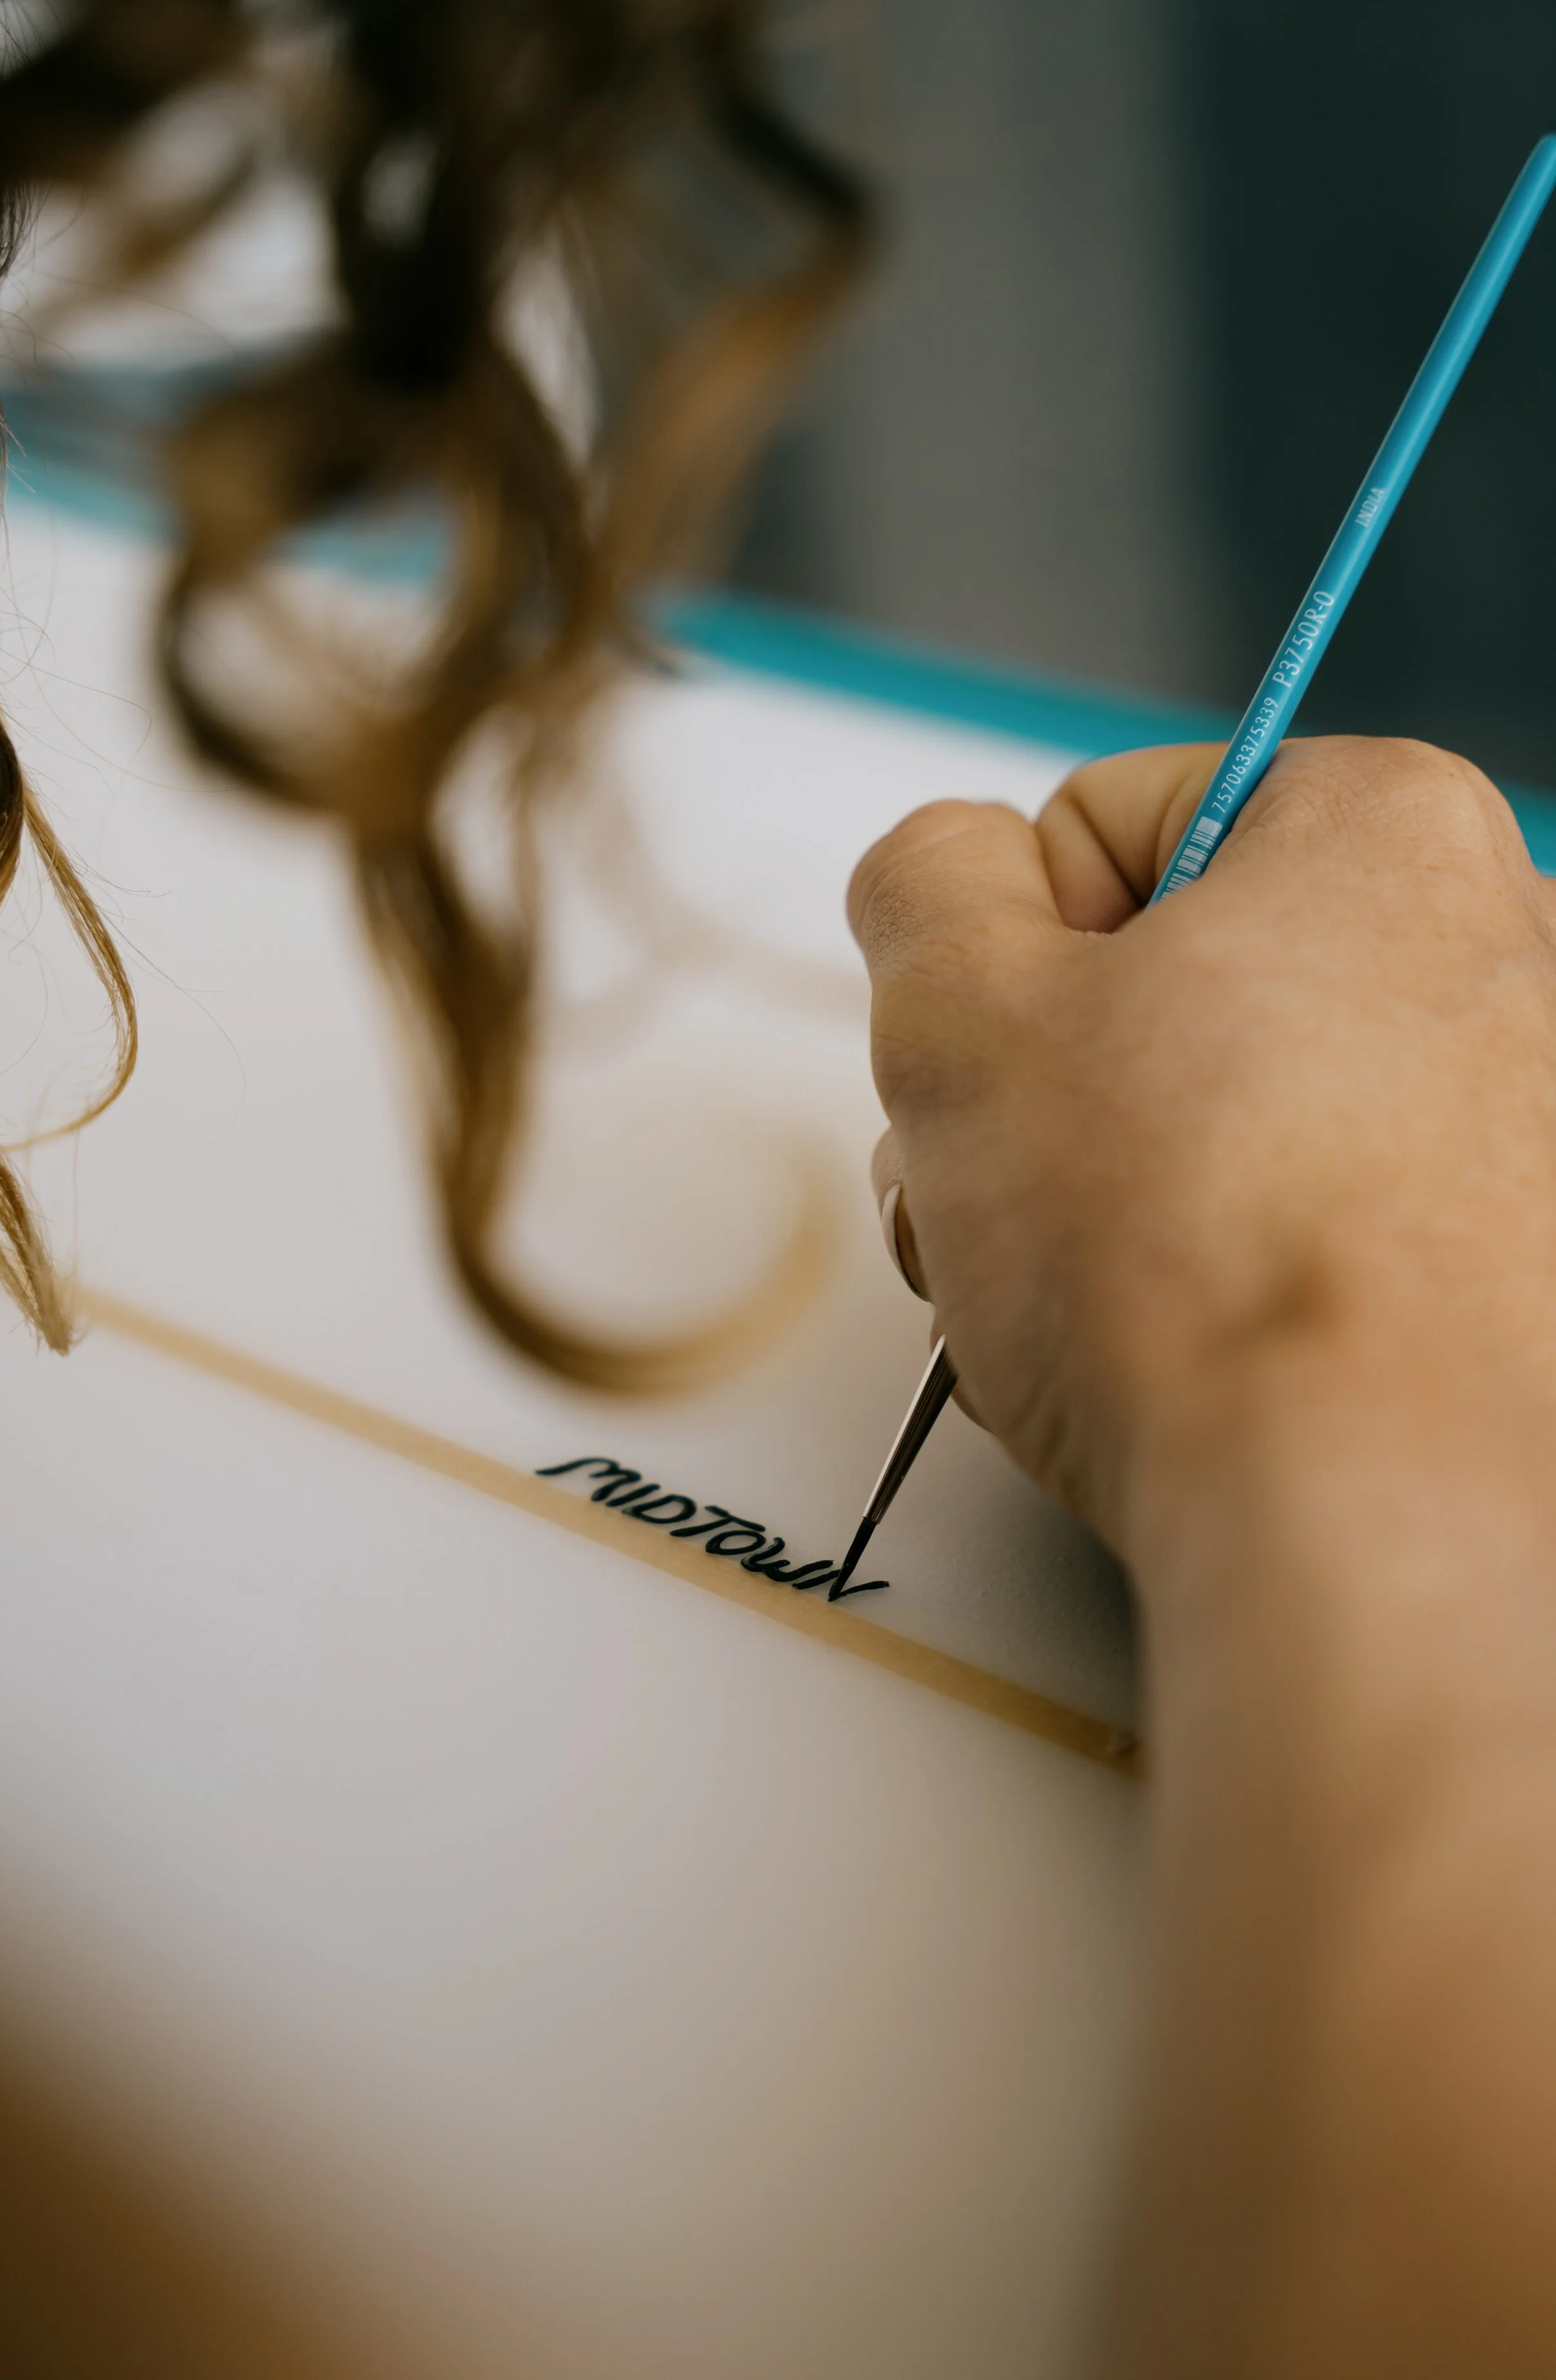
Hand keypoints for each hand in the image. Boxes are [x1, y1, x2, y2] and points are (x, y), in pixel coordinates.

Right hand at [850, 737, 1555, 1561]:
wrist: (1367, 1513)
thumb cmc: (1187, 1259)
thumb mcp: (960, 1009)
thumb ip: (924, 883)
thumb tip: (952, 873)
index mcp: (1384, 826)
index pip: (1106, 827)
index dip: (1003, 957)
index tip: (999, 1075)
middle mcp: (1508, 947)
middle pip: (1180, 985)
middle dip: (1054, 1100)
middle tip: (1006, 1210)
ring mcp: (1535, 1119)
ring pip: (1241, 1120)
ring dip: (1115, 1202)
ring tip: (1078, 1311)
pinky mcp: (1533, 1263)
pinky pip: (1327, 1228)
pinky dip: (1235, 1280)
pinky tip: (1186, 1363)